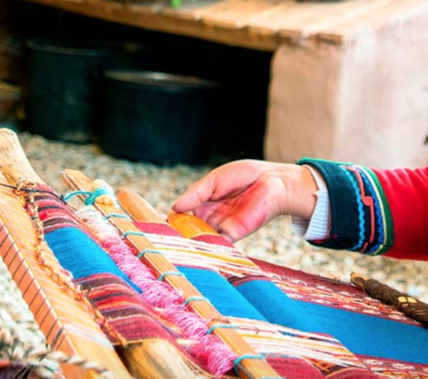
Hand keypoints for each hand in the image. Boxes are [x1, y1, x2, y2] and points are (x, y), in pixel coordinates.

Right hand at [171, 160, 317, 241]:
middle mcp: (209, 217)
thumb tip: (173, 208)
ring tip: (170, 251)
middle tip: (158, 243)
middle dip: (175, 237)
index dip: (169, 221)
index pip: (181, 215)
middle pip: (187, 230)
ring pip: (199, 239)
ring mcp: (220, 227)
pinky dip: (205, 248)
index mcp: (203, 203)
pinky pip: (217, 244)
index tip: (154, 227)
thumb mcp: (215, 181)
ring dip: (187, 245)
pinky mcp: (233, 234)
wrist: (273, 180)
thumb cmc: (245, 175)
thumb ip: (196, 194)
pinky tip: (193, 251)